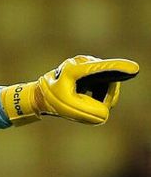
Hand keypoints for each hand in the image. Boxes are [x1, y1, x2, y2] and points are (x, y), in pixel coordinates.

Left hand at [1, 55, 138, 124]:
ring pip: (107, 82)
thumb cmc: (52, 100)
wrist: (41, 94)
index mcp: (74, 69)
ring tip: (87, 102)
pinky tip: (88, 98)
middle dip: (107, 95)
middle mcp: (82, 62)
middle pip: (108, 78)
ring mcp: (87, 64)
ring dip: (102, 96)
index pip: (98, 68)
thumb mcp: (67, 108)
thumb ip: (86, 112)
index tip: (134, 69)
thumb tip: (105, 114)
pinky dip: (100, 94)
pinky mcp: (90, 69)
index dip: (116, 69)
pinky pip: (104, 83)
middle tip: (101, 106)